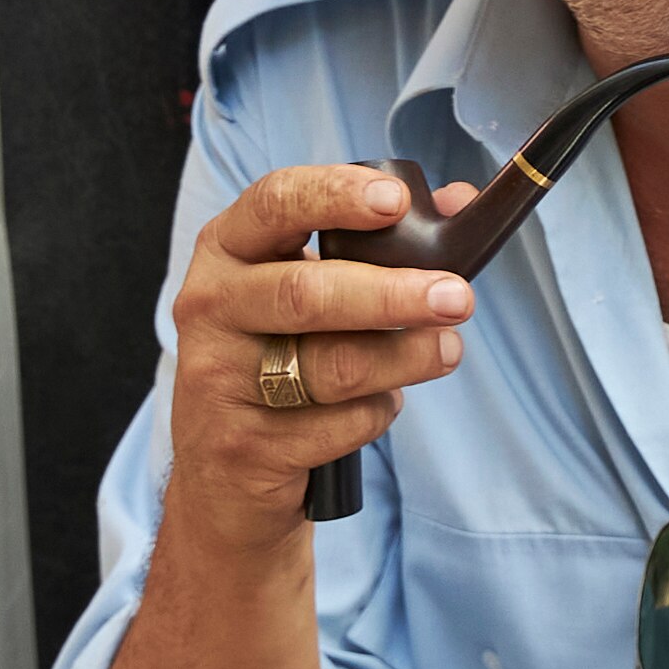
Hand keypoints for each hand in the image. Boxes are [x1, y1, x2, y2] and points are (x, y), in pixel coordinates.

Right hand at [164, 164, 484, 537]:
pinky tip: (381, 402)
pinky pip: (340, 425)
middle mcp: (211, 307)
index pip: (273, 204)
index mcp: (226, 250)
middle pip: (306, 295)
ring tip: (447, 349)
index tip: (394, 202)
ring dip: (406, 357)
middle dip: (392, 294)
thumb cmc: (274, 353)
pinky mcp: (249, 446)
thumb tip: (456, 203)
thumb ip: (370, 242)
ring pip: (332, 366)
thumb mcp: (298, 285)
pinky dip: (378, 411)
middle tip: (457, 296)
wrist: (215, 471)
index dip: (335, 196)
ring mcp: (222, 380)